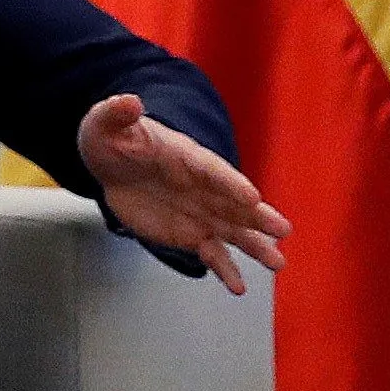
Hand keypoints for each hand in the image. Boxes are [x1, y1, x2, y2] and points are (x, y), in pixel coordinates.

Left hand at [77, 93, 292, 295]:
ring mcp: (200, 212)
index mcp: (187, 157)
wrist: (112, 164)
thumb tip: (128, 102)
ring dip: (255, 247)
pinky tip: (238, 288)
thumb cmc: (114, 138)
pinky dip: (225, 270)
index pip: (212, 170)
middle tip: (282, 230)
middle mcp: (202, 186)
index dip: (231, 183)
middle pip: (235, 203)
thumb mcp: (107, 122)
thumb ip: (118, 114)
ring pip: (233, 231)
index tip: (251, 196)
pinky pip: (212, 253)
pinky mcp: (191, 234)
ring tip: (278, 264)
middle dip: (258, 217)